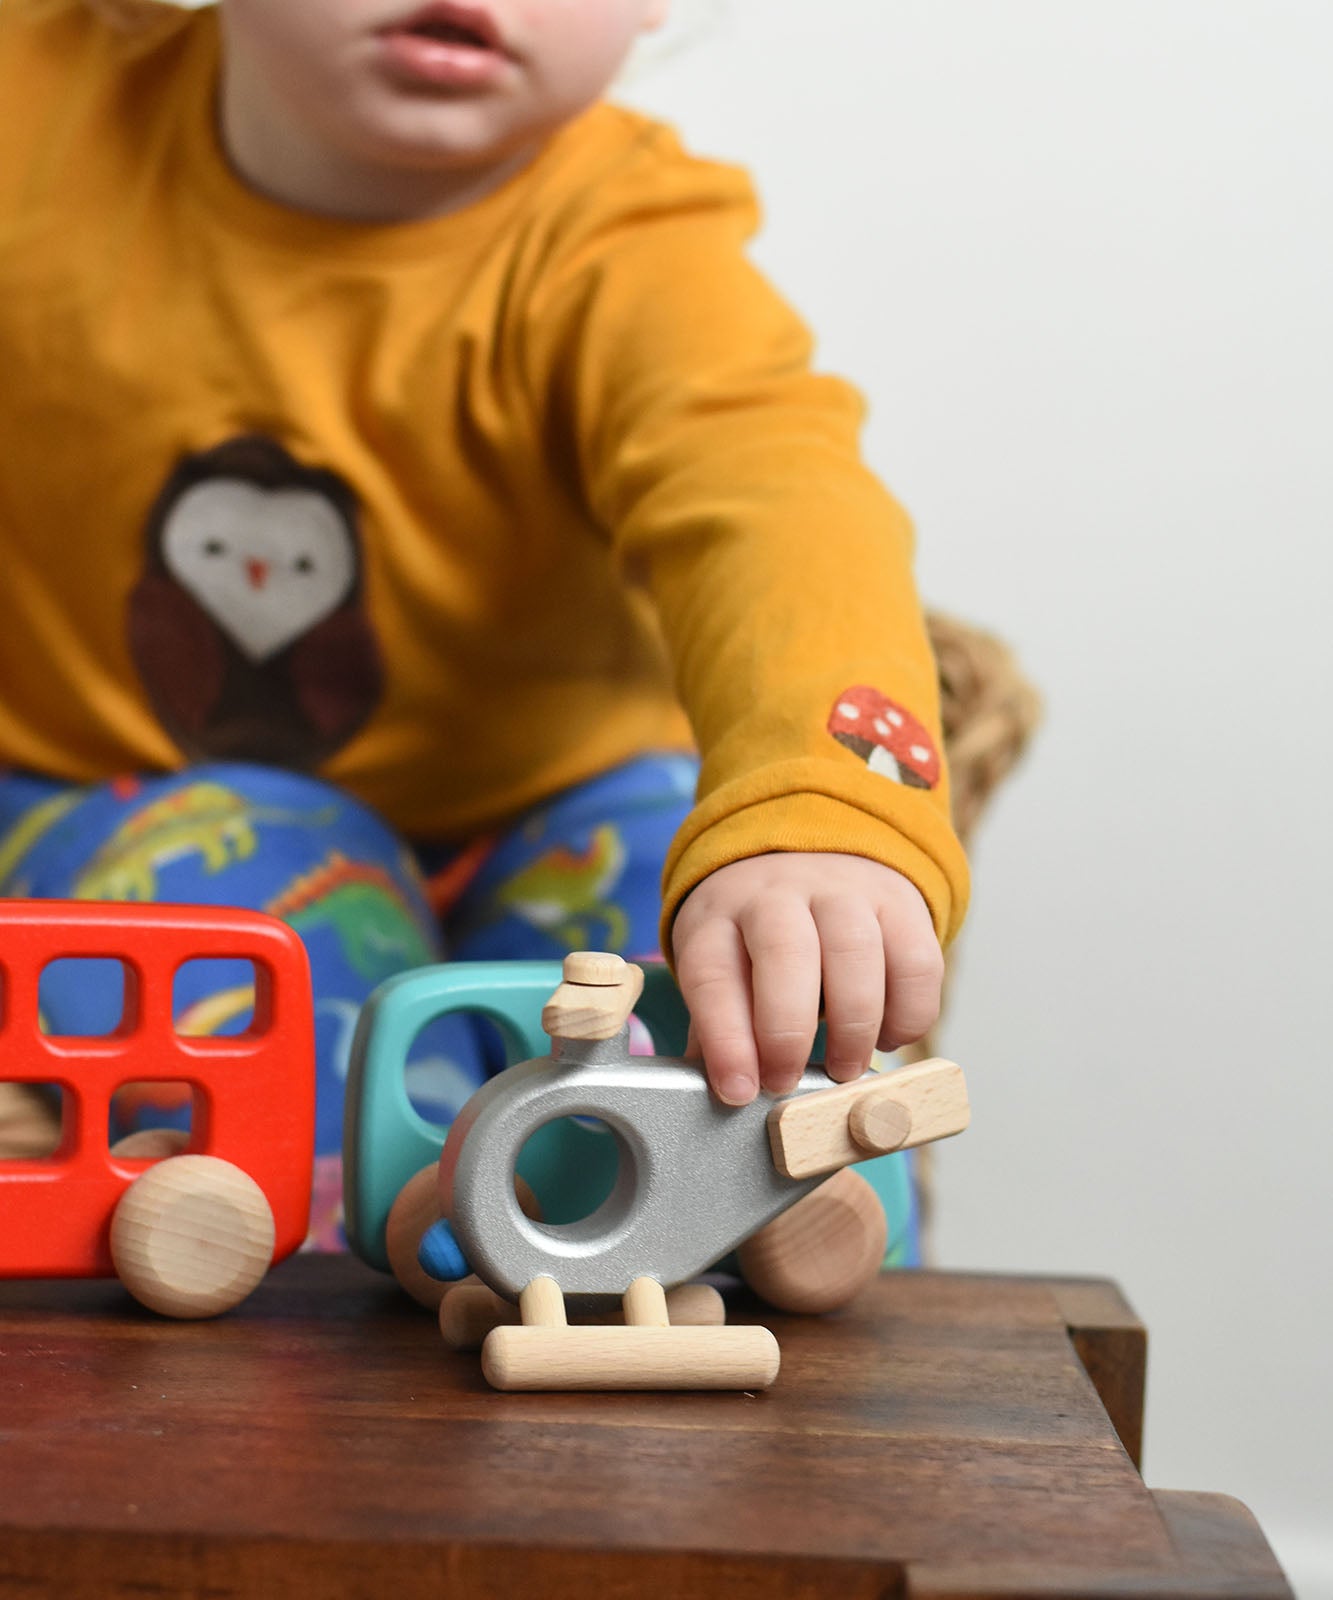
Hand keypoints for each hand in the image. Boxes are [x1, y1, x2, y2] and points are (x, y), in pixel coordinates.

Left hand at [671, 852, 943, 1105]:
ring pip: (855, 953)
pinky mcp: (899, 903)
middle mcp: (777, 894)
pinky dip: (907, 1014)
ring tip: (844, 1069)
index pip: (712, 974)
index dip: (724, 1039)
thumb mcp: (719, 968)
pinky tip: (886, 1035)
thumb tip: (725, 1095)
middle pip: (785, 952)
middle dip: (787, 1032)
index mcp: (718, 917)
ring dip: (853, 1026)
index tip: (739, 1090)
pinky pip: (917, 962)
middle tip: (788, 1082)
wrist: (808, 859)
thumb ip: (717, 1031)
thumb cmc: (755, 938)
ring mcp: (842, 892)